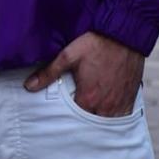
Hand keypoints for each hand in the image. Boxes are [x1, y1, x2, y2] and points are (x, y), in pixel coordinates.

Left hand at [24, 31, 143, 116]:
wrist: (123, 34)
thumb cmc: (95, 43)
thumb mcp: (68, 55)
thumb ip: (49, 73)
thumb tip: (29, 86)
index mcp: (87, 98)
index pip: (73, 120)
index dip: (67, 119)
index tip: (63, 116)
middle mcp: (104, 106)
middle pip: (91, 124)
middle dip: (83, 123)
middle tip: (76, 117)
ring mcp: (119, 104)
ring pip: (107, 123)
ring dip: (99, 120)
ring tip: (91, 115)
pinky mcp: (130, 98)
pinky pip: (122, 117)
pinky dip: (115, 117)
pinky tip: (108, 112)